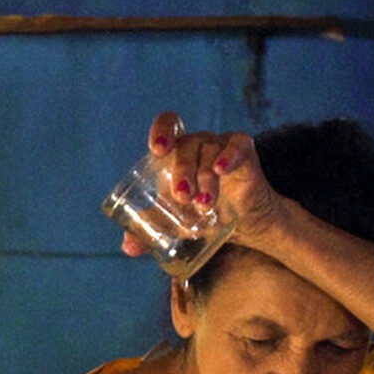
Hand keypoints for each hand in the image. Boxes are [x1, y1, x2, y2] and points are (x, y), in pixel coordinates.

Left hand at [119, 111, 288, 259]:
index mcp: (177, 153)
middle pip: (185, 144)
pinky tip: (220, 169)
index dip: (162, 132)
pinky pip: (236, 146)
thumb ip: (150, 232)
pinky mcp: (243, 151)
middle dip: (182, 171)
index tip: (158, 150)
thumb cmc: (204, 215)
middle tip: (182, 198)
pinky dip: (227, 156)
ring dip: (204, 177)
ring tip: (204, 205)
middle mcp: (198, 144)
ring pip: (209, 150)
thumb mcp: (175, 224)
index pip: (168, 125)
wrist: (244, 226)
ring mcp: (221, 145)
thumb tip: (129, 247)